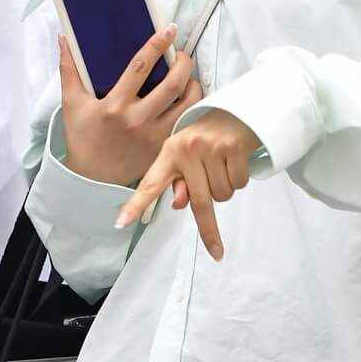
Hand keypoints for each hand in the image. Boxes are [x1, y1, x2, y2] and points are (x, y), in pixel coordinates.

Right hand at [57, 29, 202, 187]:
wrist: (91, 177)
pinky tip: (190, 98)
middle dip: (184, 63)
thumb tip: (64, 39)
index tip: (169, 29)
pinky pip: (186, 123)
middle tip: (182, 55)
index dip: (157, 45)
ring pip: (187, 104)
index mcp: (114, 105)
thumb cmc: (82, 137)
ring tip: (189, 76)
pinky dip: (193, 108)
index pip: (140, 67)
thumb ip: (69, 69)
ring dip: (194, 85)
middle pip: (173, 84)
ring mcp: (154, 136)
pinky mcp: (164, 148)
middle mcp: (137, 120)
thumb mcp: (71, 103)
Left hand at [117, 110, 260, 260]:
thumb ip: (181, 182)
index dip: (135, 205)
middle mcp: (187, 149)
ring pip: (222, 195)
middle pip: (199, 202)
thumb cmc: (208, 138)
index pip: (150, 183)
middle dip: (209, 231)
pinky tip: (236, 162)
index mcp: (170, 152)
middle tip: (217, 251)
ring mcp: (210, 147)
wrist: (237, 109)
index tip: (121, 223)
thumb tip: (178, 204)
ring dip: (226, 190)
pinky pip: (238, 183)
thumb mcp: (188, 156)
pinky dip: (239, 180)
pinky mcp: (233, 147)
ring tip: (224, 168)